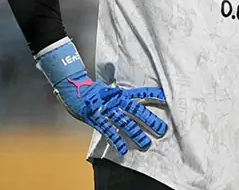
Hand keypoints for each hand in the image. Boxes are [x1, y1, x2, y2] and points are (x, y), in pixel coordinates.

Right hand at [36, 38, 167, 155]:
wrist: (73, 88)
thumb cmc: (90, 90)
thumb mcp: (107, 90)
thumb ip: (117, 95)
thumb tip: (124, 95)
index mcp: (120, 94)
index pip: (141, 94)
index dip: (153, 95)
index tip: (165, 99)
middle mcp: (116, 102)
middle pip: (137, 111)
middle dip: (150, 121)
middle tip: (162, 129)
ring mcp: (107, 110)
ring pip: (126, 123)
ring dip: (136, 134)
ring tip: (146, 144)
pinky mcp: (97, 119)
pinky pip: (109, 131)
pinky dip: (116, 141)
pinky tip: (123, 150)